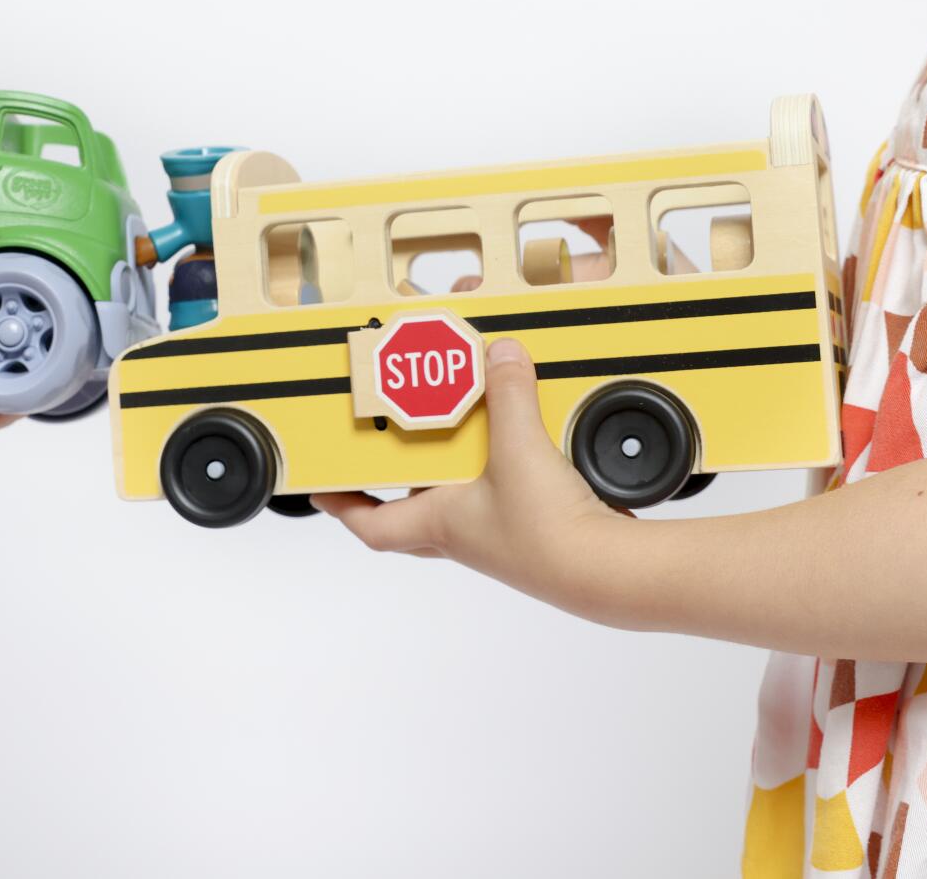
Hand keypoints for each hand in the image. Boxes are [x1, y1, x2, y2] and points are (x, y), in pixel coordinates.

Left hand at [314, 339, 631, 609]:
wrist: (607, 572)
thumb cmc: (547, 535)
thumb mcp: (516, 448)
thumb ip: (507, 395)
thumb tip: (500, 354)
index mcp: (438, 523)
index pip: (371, 525)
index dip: (342, 507)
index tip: (320, 488)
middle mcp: (463, 533)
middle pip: (412, 514)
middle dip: (397, 482)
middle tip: (389, 445)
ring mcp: (500, 535)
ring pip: (460, 501)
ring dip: (455, 467)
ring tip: (456, 424)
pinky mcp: (536, 528)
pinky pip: (505, 494)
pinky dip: (506, 466)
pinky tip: (522, 437)